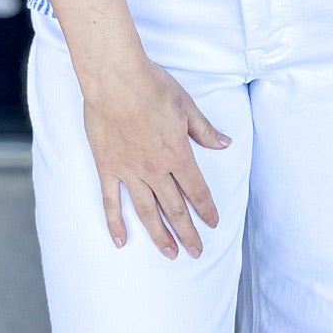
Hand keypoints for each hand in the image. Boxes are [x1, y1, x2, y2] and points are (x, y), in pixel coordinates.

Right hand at [81, 53, 231, 257]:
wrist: (115, 79)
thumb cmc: (152, 87)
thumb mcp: (187, 105)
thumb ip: (204, 130)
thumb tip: (225, 144)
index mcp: (177, 154)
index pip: (196, 189)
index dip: (206, 209)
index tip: (213, 224)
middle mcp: (155, 169)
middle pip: (175, 207)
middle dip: (188, 232)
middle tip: (196, 252)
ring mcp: (129, 171)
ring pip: (147, 211)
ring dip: (160, 235)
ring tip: (170, 253)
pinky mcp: (107, 167)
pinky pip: (111, 201)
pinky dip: (115, 222)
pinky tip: (121, 240)